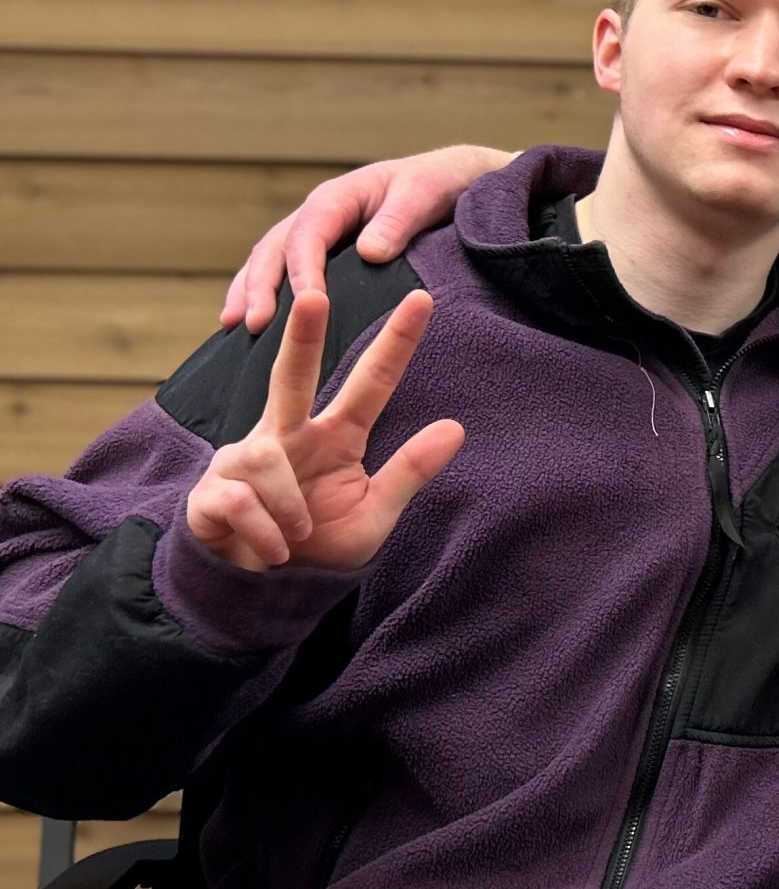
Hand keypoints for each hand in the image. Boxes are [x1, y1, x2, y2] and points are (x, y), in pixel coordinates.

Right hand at [187, 289, 464, 571]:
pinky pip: (242, 501)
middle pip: (293, 375)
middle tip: (313, 295)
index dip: (396, 342)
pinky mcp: (212, 488)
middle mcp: (289, 433)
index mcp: (337, 436)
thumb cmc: (320, 544)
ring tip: (296, 537)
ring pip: (268, 461)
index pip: (371, 382)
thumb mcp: (375, 514)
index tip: (422, 298)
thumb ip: (409, 472)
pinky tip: (271, 549)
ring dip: (291, 512)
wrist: (264, 593)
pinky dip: (266, 532)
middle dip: (301, 336)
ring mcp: (245, 456)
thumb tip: (456, 427)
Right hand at [222, 145, 513, 331]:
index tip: (307, 304)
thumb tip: (369, 253)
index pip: (309, 235)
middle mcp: (317, 214)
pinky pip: (283, 271)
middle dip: (259, 285)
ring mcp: (314, 232)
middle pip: (275, 248)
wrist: (449, 180)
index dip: (302, 269)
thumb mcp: (422, 197)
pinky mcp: (321, 252)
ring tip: (235, 327)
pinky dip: (265, 293)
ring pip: (269, 260)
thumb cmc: (436, 186)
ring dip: (249, 290)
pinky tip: (253, 323)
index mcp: (338, 198)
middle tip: (251, 325)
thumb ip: (397, 222)